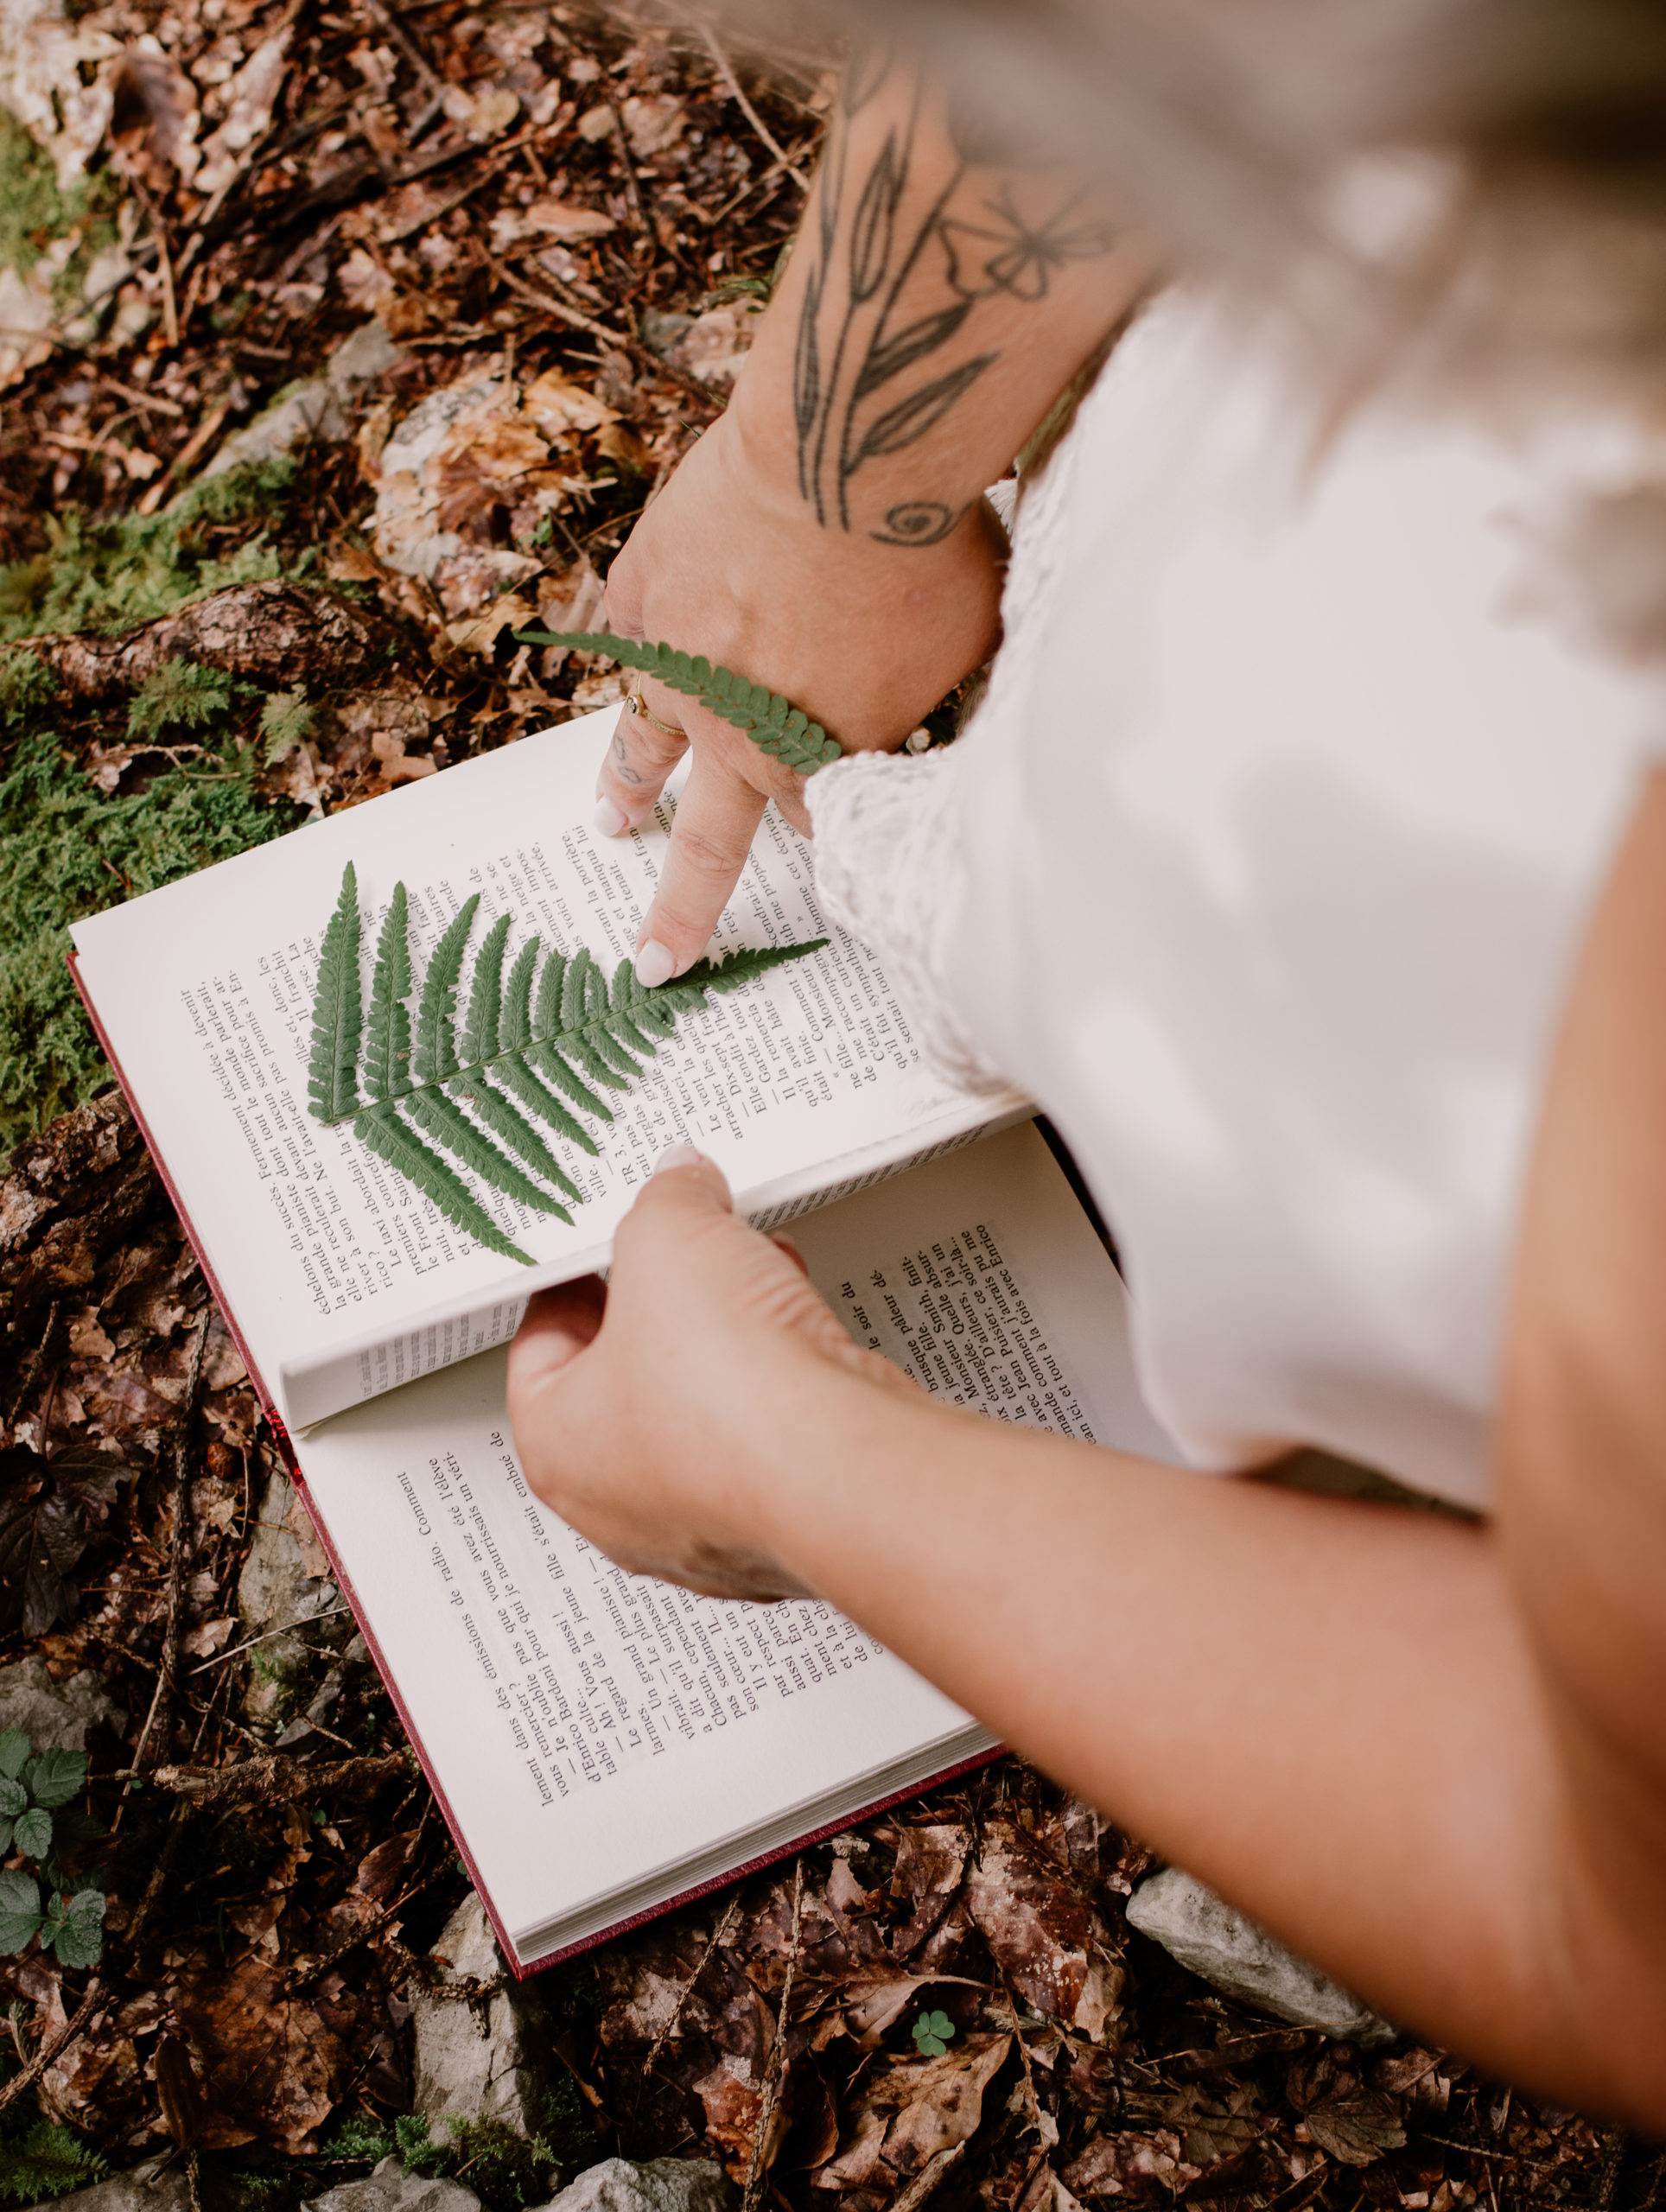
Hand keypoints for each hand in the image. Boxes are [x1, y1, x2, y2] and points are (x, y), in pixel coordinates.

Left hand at [505, 1146, 918, 1597]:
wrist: (844, 1464)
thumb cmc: (732, 1397)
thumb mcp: (669, 1237)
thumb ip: (668, 1200)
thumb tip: (680, 1183)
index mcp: (557, 1447)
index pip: (541, 1346)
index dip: (578, 1278)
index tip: (608, 1245)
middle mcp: (622, 1503)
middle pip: (628, 1374)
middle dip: (666, 1302)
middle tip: (688, 1254)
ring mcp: (707, 1522)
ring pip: (703, 1408)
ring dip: (731, 1338)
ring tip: (759, 1278)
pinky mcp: (783, 1517)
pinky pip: (768, 1436)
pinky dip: (783, 1381)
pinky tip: (805, 1332)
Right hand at [597, 405, 1005, 985]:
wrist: (846, 456)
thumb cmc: (924, 557)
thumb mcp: (961, 658)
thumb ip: (936, 712)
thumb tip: (946, 734)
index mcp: (816, 759)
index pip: (821, 822)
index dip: (835, 825)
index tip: (844, 834)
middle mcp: (736, 730)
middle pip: (711, 841)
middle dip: (684, 912)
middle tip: (654, 962)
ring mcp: (680, 661)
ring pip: (646, 743)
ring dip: (629, 788)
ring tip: (614, 824)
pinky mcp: (648, 586)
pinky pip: (623, 634)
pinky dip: (620, 652)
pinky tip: (613, 664)